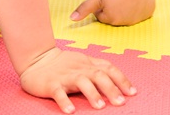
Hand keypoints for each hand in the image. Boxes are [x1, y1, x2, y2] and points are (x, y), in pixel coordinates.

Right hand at [19, 47, 135, 113]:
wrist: (37, 59)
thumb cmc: (63, 64)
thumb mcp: (83, 62)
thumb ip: (99, 69)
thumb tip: (118, 81)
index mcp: (89, 64)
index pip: (109, 69)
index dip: (122, 80)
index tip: (133, 92)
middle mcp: (80, 69)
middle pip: (99, 75)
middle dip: (111, 89)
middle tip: (120, 102)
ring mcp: (66, 76)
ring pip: (81, 82)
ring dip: (92, 94)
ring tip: (100, 107)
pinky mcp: (51, 84)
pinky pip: (58, 92)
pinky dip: (65, 101)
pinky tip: (71, 111)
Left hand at [70, 0, 154, 25]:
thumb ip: (85, 8)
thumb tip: (72, 19)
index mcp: (112, 20)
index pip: (102, 16)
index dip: (102, 5)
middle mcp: (126, 23)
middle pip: (115, 17)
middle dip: (112, 7)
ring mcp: (139, 18)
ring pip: (128, 15)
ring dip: (125, 7)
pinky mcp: (149, 12)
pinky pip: (141, 12)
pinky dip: (138, 6)